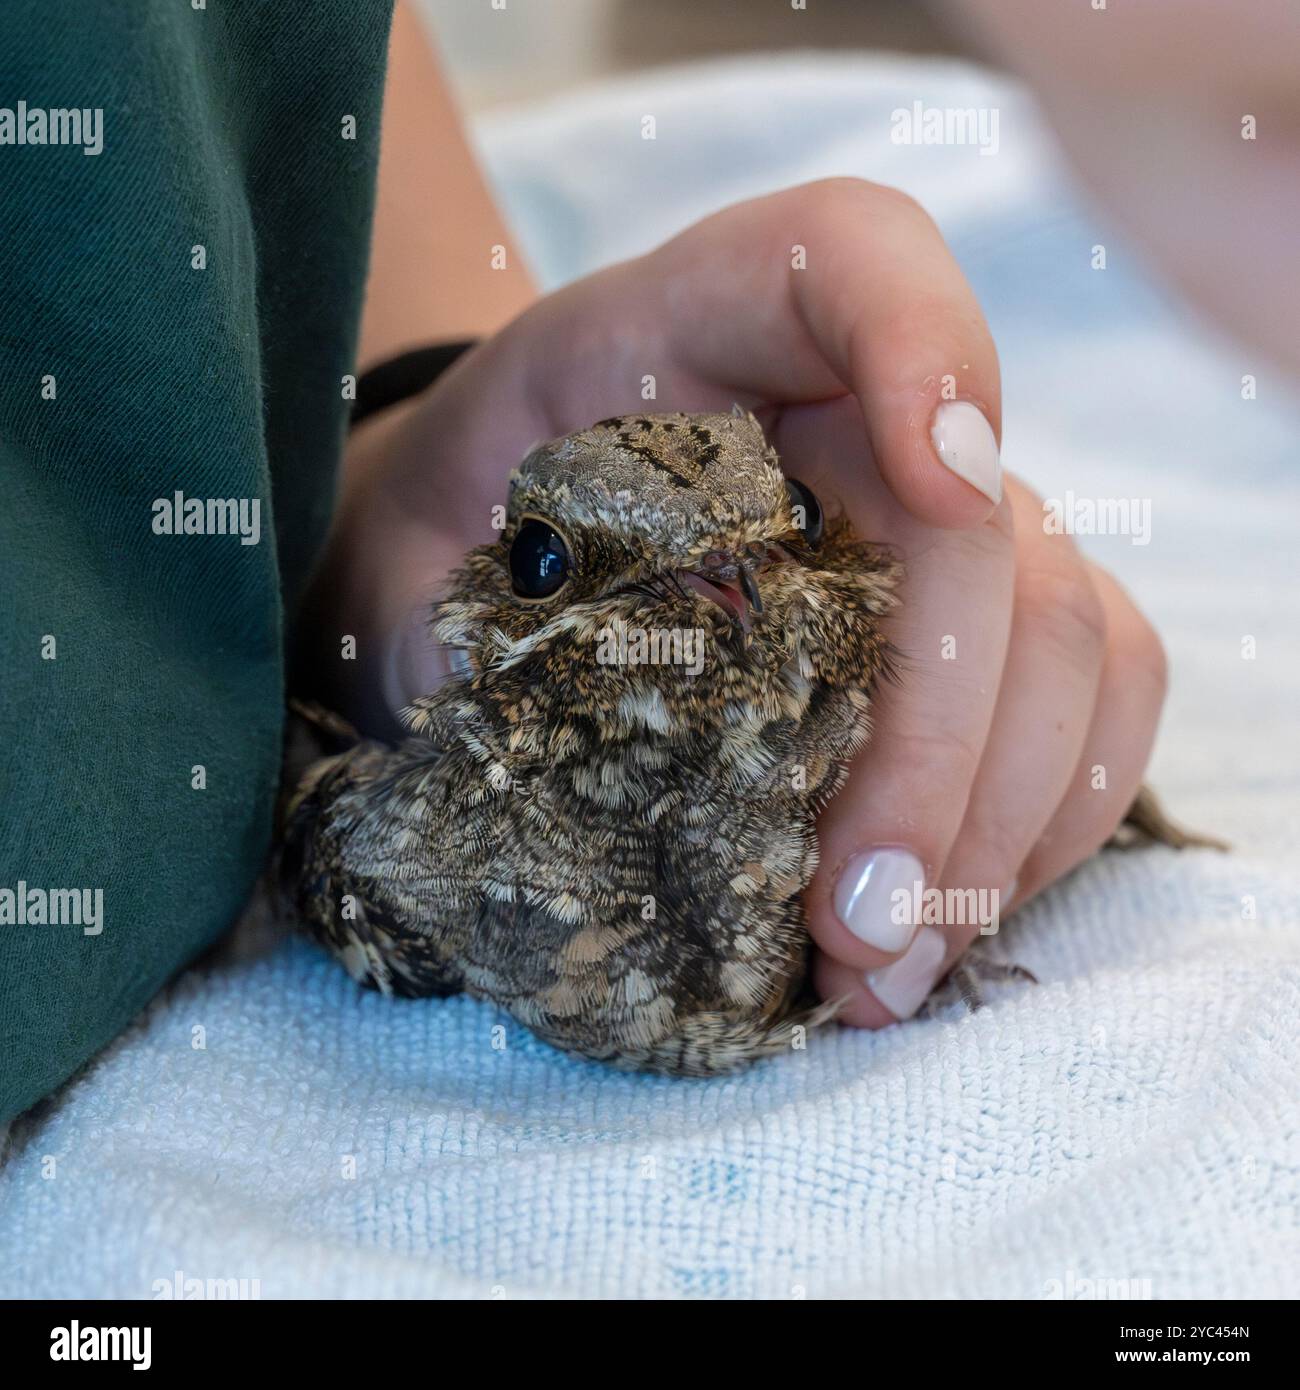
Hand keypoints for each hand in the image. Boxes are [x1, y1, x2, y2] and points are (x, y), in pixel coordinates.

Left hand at [298, 178, 1163, 1022]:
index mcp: (695, 333)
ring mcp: (930, 521)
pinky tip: (942, 922)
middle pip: (980, 537)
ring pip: (1067, 633)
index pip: (849, 259)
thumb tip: (594, 789)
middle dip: (937, 747)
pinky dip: (1036, 828)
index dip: (927, 346)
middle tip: (855, 918)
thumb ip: (466, 627)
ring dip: (994, 822)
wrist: (480, 559)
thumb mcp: (405, 565)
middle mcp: (849, 412)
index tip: (941, 488)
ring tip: (887, 962)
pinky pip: (1089, 703)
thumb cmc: (442, 553)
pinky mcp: (971, 628)